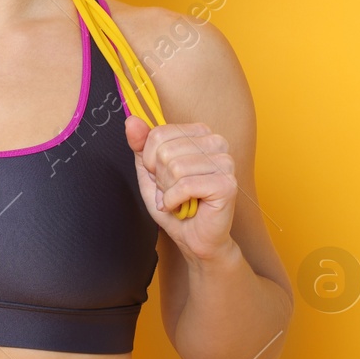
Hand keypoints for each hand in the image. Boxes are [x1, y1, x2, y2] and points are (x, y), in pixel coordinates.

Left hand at [123, 117, 237, 262]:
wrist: (193, 236)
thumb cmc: (174, 202)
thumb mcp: (149, 171)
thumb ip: (140, 145)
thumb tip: (132, 121)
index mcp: (199, 133)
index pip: (158, 133)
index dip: (149, 160)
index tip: (160, 175)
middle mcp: (216, 142)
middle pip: (165, 151)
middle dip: (160, 177)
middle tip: (172, 190)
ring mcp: (225, 162)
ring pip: (175, 168)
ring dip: (168, 190)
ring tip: (178, 199)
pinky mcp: (227, 184)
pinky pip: (185, 186)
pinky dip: (174, 201)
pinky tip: (181, 206)